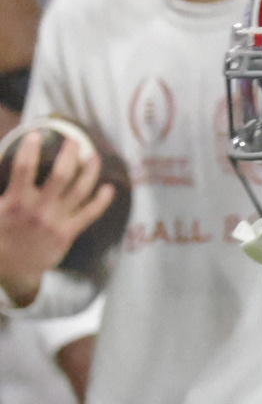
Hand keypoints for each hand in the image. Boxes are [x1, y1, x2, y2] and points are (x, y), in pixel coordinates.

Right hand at [0, 130, 115, 306]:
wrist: (12, 269)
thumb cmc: (0, 234)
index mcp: (16, 201)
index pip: (23, 167)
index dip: (31, 149)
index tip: (38, 134)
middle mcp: (39, 209)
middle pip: (61, 175)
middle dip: (70, 154)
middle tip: (75, 140)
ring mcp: (57, 221)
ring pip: (80, 191)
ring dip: (89, 171)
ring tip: (94, 156)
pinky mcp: (69, 233)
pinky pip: (90, 214)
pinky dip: (101, 201)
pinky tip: (109, 188)